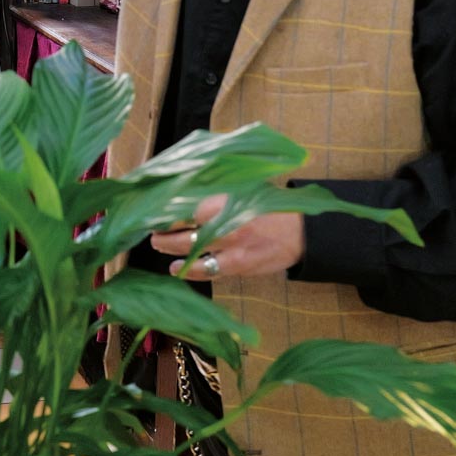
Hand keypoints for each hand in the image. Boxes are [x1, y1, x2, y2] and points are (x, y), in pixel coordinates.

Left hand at [149, 194, 305, 279]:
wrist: (301, 232)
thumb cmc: (271, 205)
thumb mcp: (245, 188)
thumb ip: (218, 190)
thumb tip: (188, 185)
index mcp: (226, 202)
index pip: (185, 209)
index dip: (167, 212)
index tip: (154, 211)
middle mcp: (226, 226)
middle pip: (184, 233)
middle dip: (164, 234)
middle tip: (153, 231)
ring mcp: (231, 249)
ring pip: (192, 253)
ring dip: (172, 251)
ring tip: (160, 245)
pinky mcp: (238, 267)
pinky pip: (208, 271)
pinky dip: (190, 271)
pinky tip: (177, 269)